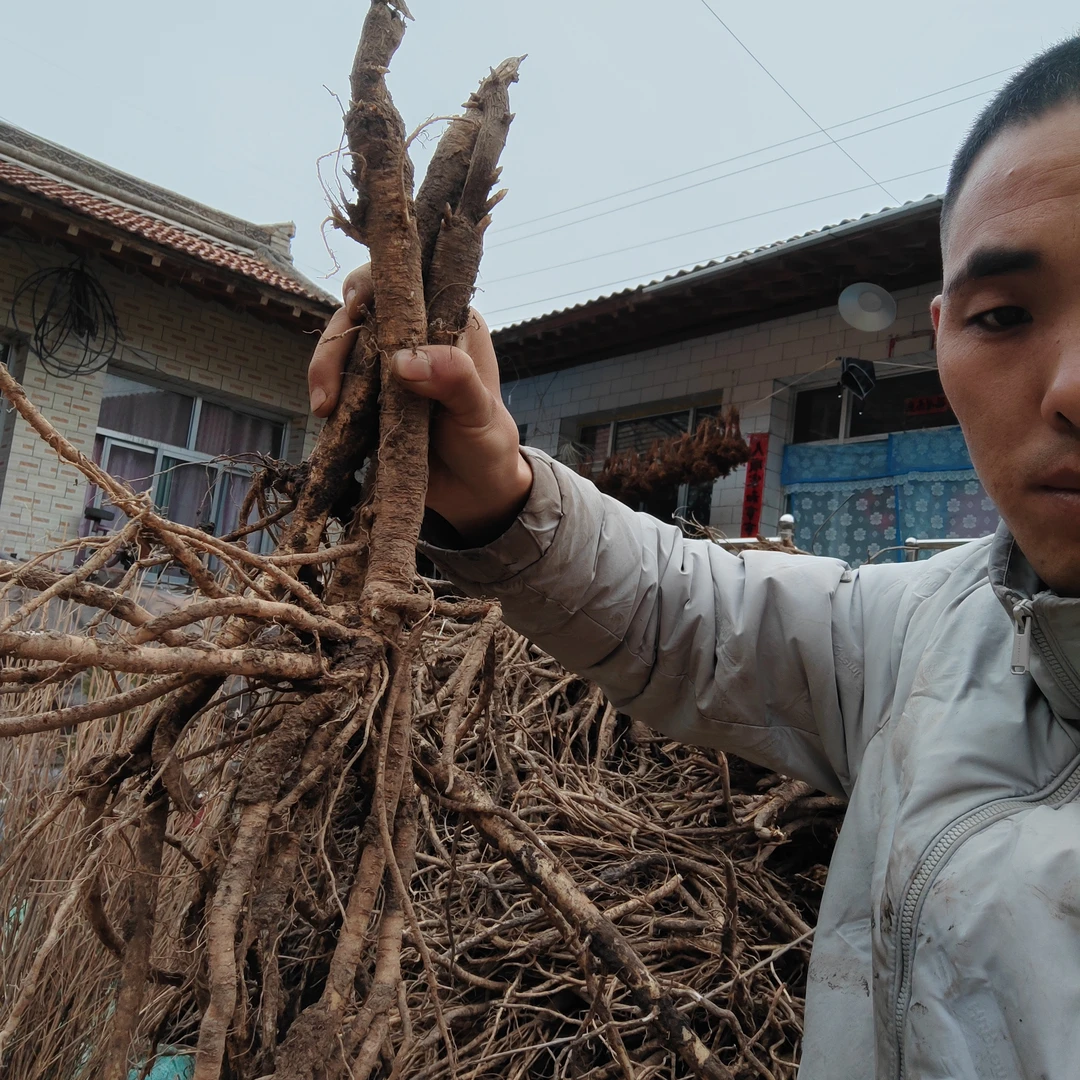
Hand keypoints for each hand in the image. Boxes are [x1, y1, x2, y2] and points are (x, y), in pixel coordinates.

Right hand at [308, 266, 533, 540]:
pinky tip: (328, 422)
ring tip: (326, 412)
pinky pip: (338, 388)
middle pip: (357, 316)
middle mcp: (413, 337)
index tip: (354, 306)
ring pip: (341, 351)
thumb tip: (403, 360)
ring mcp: (386, 368)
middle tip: (328, 394)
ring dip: (326, 375)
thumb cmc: (488, 446)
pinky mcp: (368, 399)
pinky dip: (328, 401)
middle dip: (335, 346)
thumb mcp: (479, 413)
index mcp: (447, 322)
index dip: (370, 284)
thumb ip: (455, 380)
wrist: (475, 496)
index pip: (401, 283)